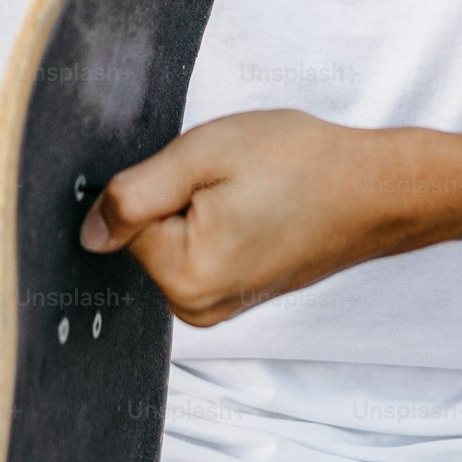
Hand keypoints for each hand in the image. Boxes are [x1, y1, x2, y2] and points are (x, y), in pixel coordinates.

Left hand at [79, 109, 435, 325]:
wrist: (372, 187)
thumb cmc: (299, 162)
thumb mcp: (205, 154)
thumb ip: (135, 193)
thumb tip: (88, 234)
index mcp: (186, 278)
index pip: (123, 221)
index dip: (155, 181)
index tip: (200, 170)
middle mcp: (198, 307)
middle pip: (143, 235)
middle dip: (170, 195)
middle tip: (225, 176)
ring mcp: (218, 305)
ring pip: (167, 239)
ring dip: (191, 205)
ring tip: (241, 189)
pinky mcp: (234, 293)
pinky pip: (193, 249)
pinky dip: (208, 220)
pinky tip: (247, 203)